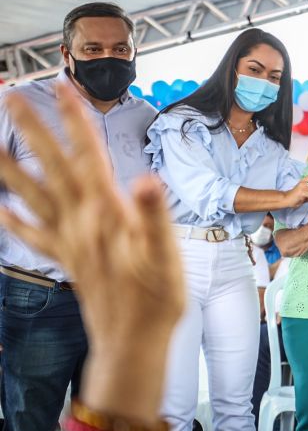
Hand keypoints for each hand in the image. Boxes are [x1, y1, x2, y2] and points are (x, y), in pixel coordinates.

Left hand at [0, 84, 184, 424]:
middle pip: (53, 167)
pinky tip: (2, 211)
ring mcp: (70, 242)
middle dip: (33, 130)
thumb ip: (154, 216)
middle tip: (11, 97)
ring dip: (11, 168)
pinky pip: (34, 236)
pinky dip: (16, 222)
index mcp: (107, 214)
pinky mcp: (68, 261)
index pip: (88, 156)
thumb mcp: (167, 255)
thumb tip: (145, 181)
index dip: (75, 121)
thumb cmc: (155, 299)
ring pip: (33, 197)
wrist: (132, 343)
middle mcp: (81, 223)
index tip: (62, 87)